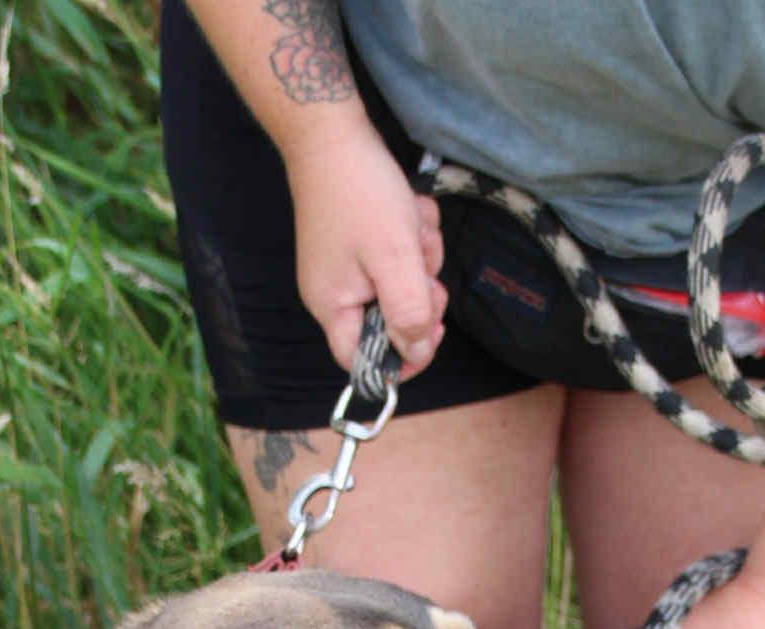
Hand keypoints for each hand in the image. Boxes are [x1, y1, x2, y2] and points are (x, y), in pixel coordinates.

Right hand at [283, 117, 446, 377]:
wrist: (332, 131)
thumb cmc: (359, 192)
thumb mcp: (393, 258)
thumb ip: (407, 312)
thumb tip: (416, 351)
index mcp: (333, 306)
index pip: (363, 362)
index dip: (401, 359)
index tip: (432, 337)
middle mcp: (337, 292)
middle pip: (392, 322)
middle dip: (420, 295)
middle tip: (425, 268)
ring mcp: (350, 266)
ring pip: (404, 285)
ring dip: (421, 257)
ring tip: (412, 224)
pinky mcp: (363, 242)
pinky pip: (402, 255)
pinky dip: (413, 235)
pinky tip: (408, 211)